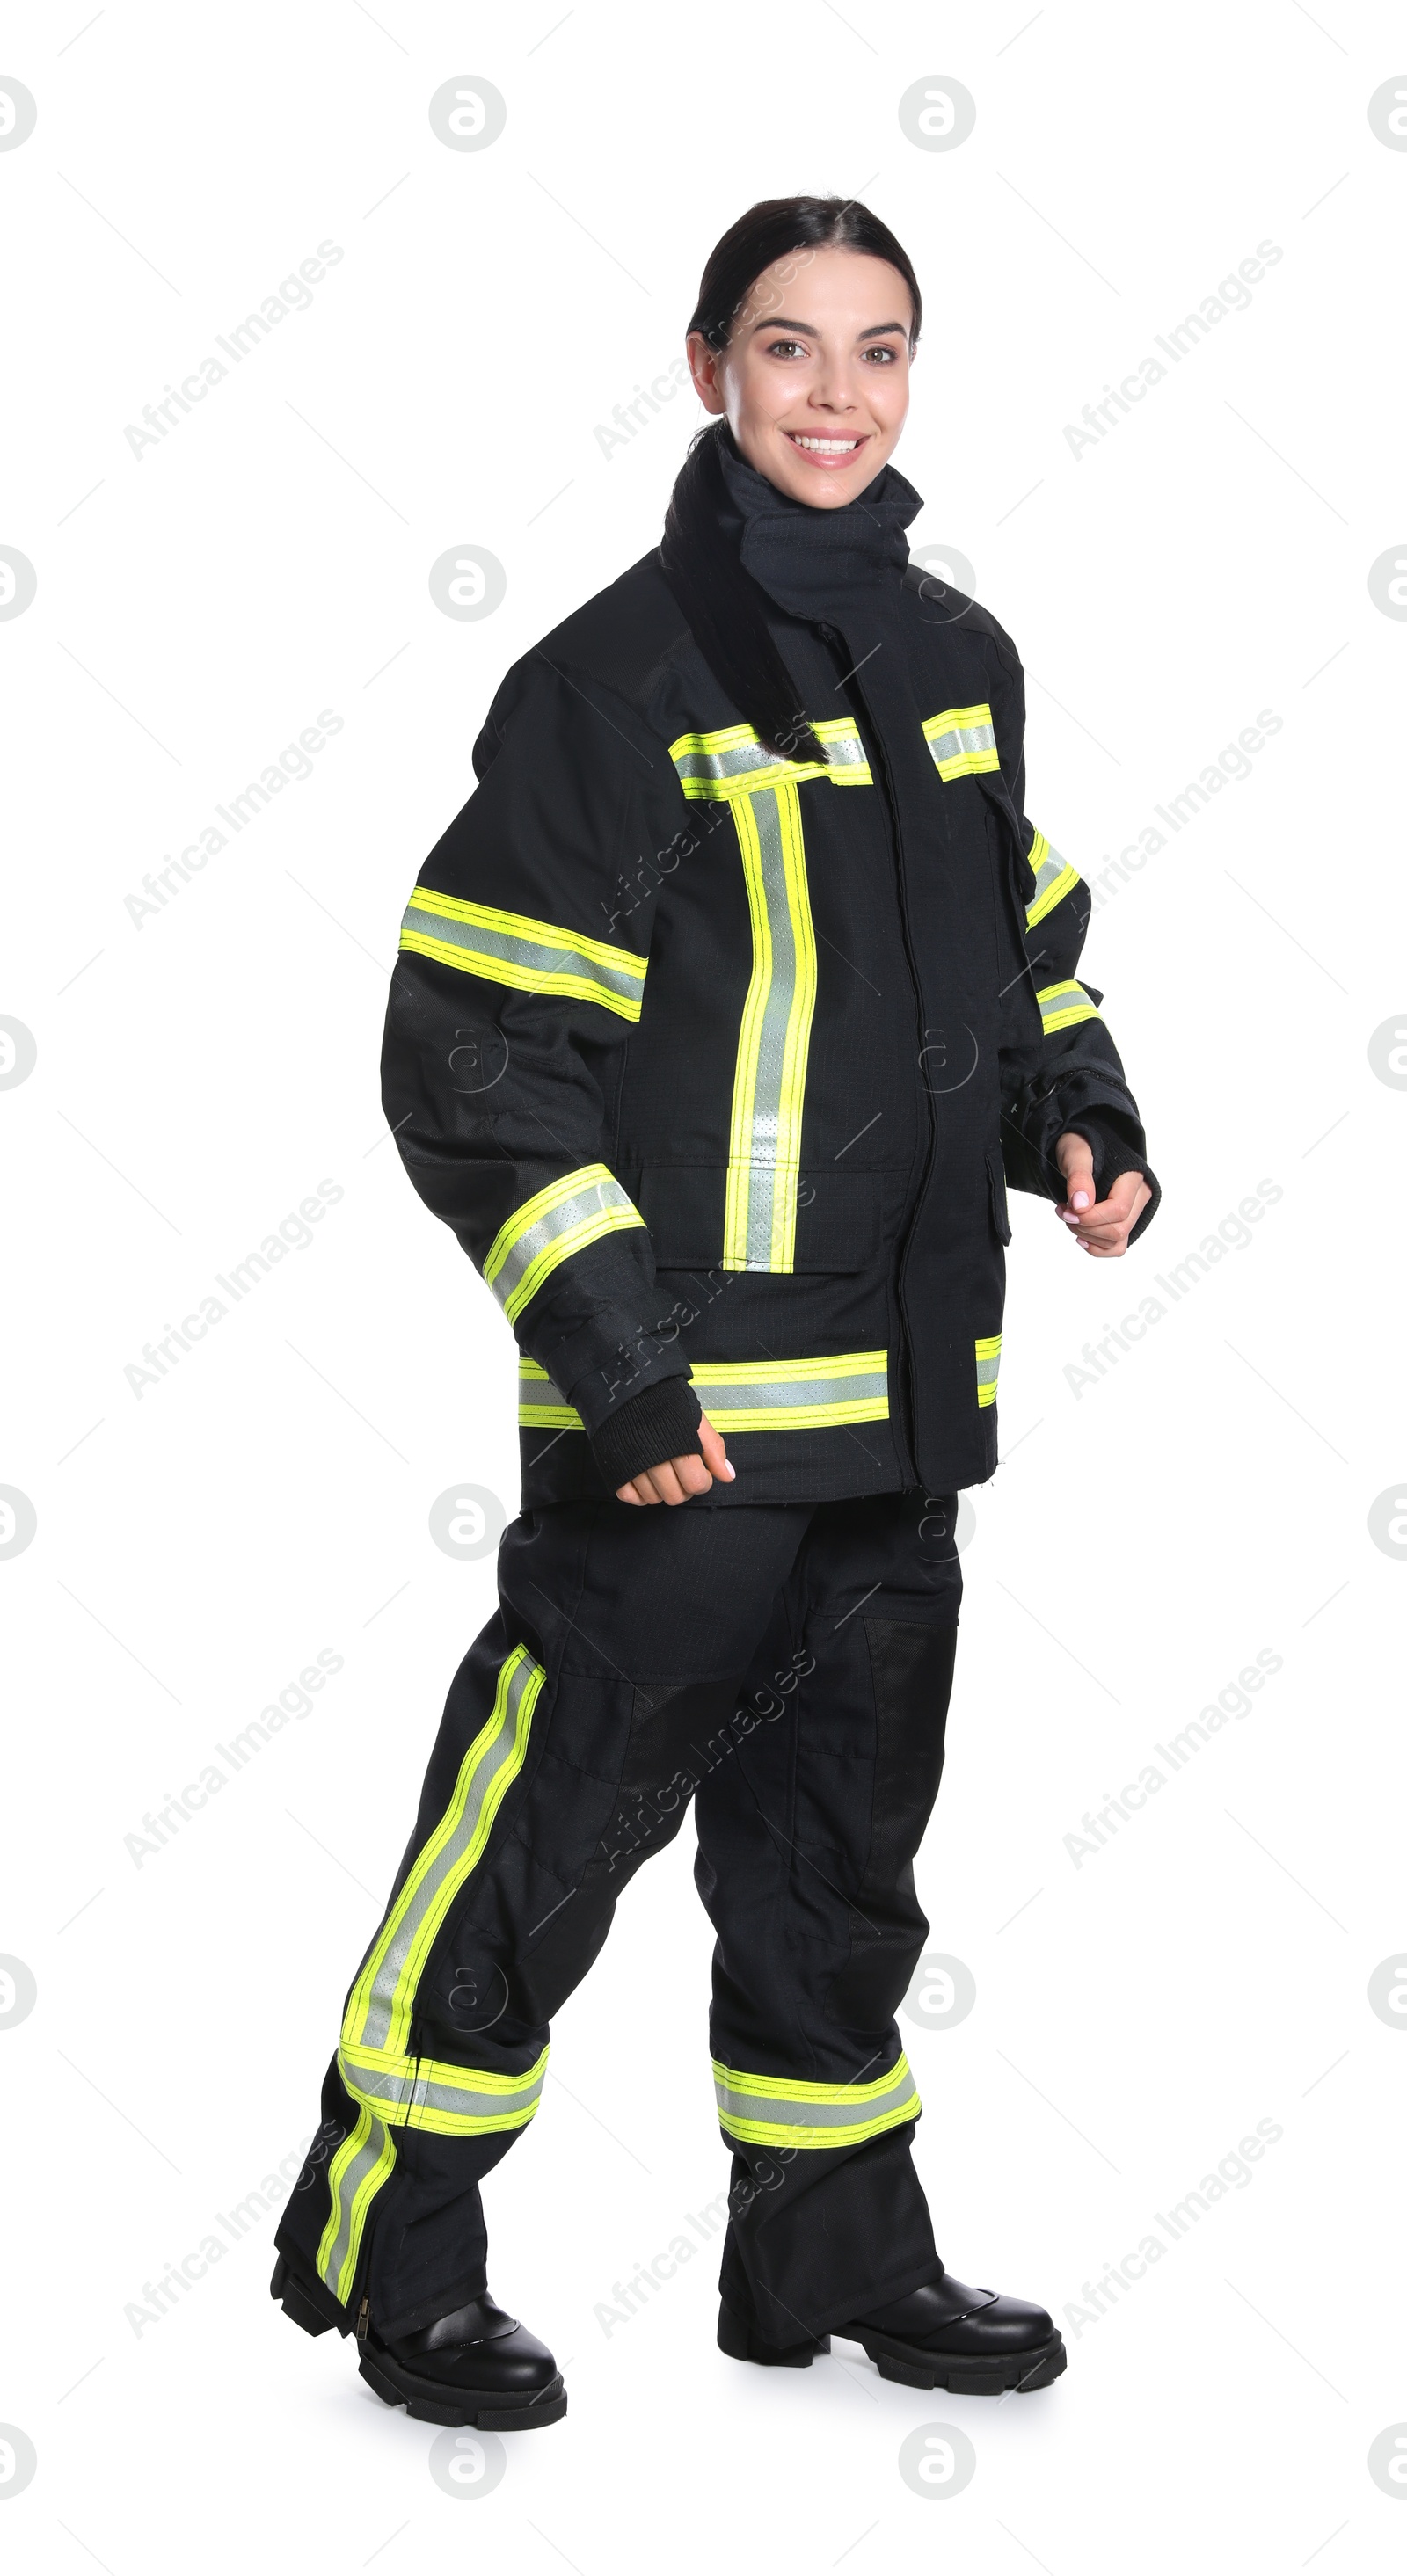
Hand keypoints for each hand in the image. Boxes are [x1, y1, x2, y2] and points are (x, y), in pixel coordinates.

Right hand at [615, 1411, 734, 1505]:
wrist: (628, 1386)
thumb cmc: (666, 1401)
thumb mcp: (696, 1419)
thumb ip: (713, 1448)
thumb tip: (728, 1477)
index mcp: (678, 1446)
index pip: (695, 1484)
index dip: (703, 1481)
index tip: (700, 1471)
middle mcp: (654, 1459)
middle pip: (675, 1496)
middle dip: (684, 1489)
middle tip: (682, 1474)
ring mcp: (631, 1465)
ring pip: (653, 1499)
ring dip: (662, 1491)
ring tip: (664, 1475)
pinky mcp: (614, 1466)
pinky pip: (628, 1496)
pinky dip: (639, 1494)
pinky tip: (646, 1481)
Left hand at [1054, 1131, 1150, 1257]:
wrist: (1082, 1151)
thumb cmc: (1082, 1148)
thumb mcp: (1075, 1154)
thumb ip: (1079, 1177)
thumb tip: (1081, 1206)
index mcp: (1133, 1176)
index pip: (1119, 1209)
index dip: (1090, 1216)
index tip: (1065, 1208)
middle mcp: (1139, 1196)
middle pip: (1118, 1229)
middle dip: (1085, 1226)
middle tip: (1063, 1211)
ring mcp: (1135, 1212)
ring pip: (1117, 1242)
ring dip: (1086, 1236)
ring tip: (1069, 1217)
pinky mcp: (1125, 1224)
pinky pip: (1116, 1248)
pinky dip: (1095, 1247)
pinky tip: (1080, 1235)